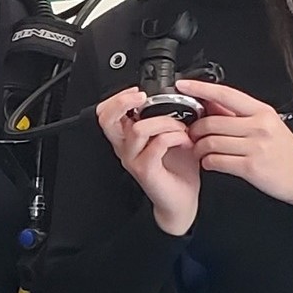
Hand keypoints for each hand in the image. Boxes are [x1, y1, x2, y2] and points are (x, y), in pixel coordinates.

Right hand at [95, 87, 199, 234]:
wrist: (181, 200)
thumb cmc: (177, 169)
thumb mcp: (171, 135)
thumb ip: (167, 116)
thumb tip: (179, 95)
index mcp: (127, 137)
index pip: (106, 113)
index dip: (117, 98)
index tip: (138, 92)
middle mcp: (125, 147)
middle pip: (107, 119)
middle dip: (123, 102)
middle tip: (142, 98)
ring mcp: (133, 158)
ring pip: (139, 128)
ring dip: (166, 122)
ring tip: (181, 130)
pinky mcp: (145, 169)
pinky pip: (158, 144)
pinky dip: (176, 137)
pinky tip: (186, 142)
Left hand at [180, 79, 292, 206]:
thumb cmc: (283, 150)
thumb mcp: (266, 123)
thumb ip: (238, 113)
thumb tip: (209, 101)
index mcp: (262, 112)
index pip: (226, 94)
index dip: (200, 88)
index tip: (183, 85)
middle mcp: (259, 127)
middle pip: (211, 122)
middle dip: (195, 130)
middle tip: (193, 135)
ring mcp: (255, 147)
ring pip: (209, 142)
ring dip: (199, 148)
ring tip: (201, 151)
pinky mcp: (250, 167)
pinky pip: (215, 161)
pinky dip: (207, 162)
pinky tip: (211, 162)